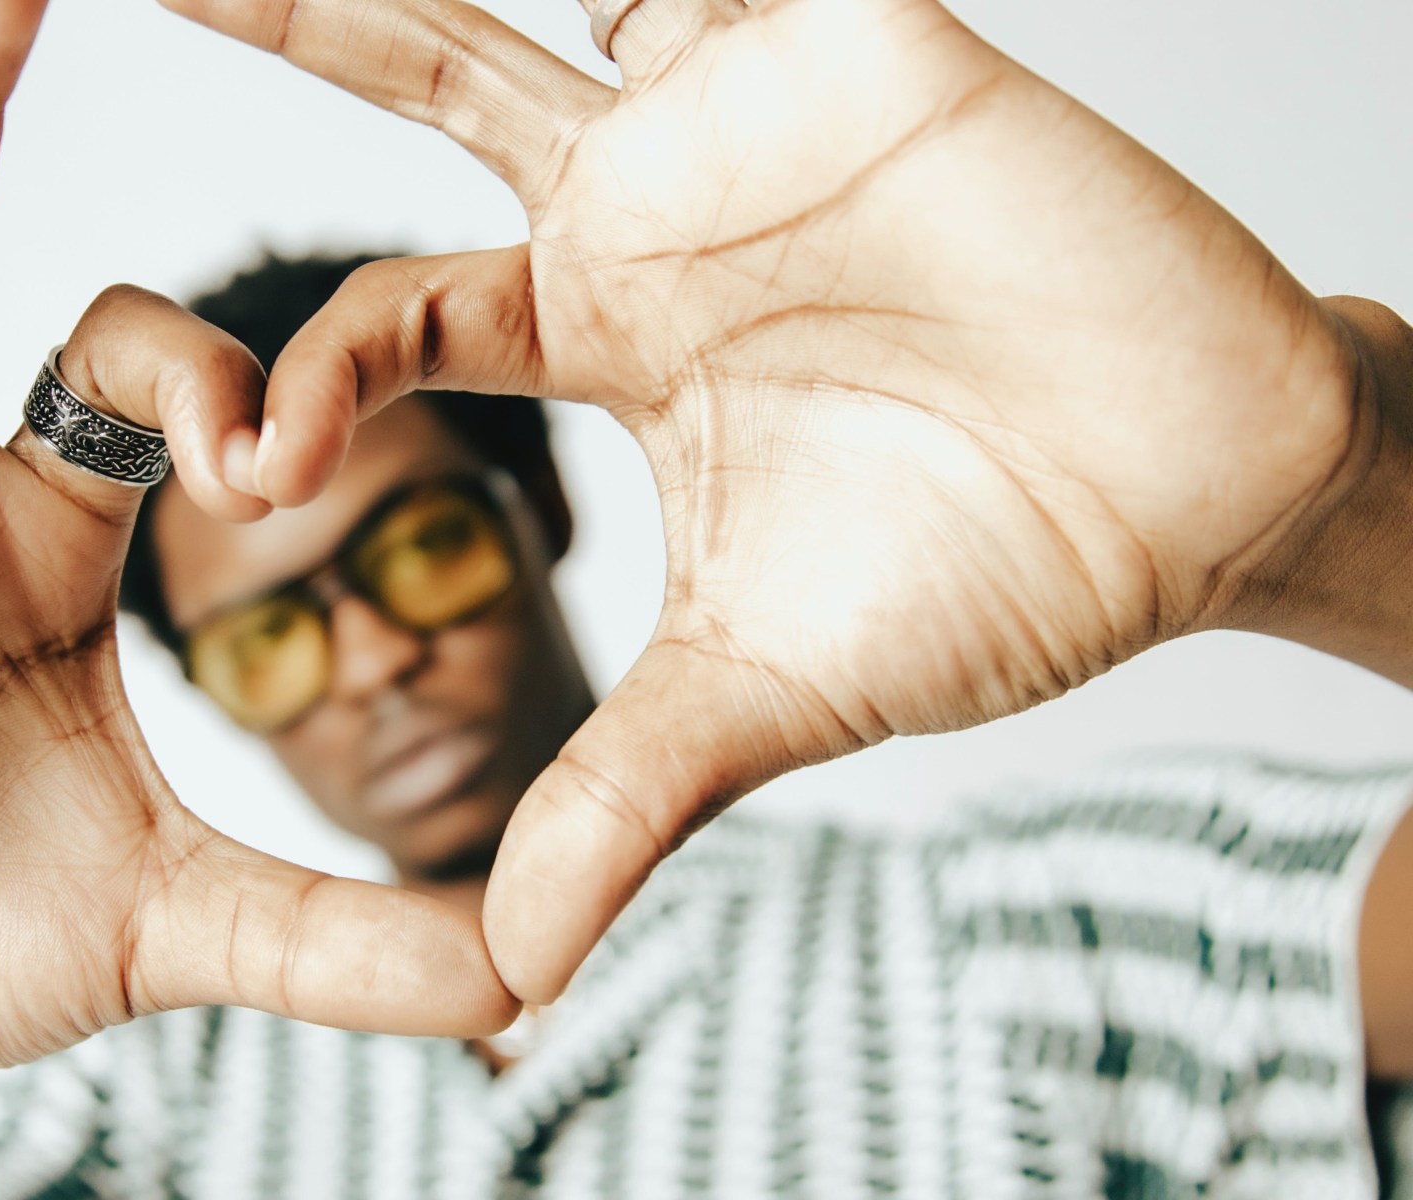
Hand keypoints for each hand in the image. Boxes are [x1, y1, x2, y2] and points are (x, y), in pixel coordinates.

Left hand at [158, 0, 1405, 999]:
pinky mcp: (874, 50)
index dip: (310, 383)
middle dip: (291, 20)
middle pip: (420, 78)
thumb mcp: (763, 690)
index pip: (394, 316)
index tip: (249, 473)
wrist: (1200, 498)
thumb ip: (625, 796)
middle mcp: (650, 205)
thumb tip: (513, 968)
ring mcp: (750, 116)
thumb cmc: (991, 572)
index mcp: (601, 331)